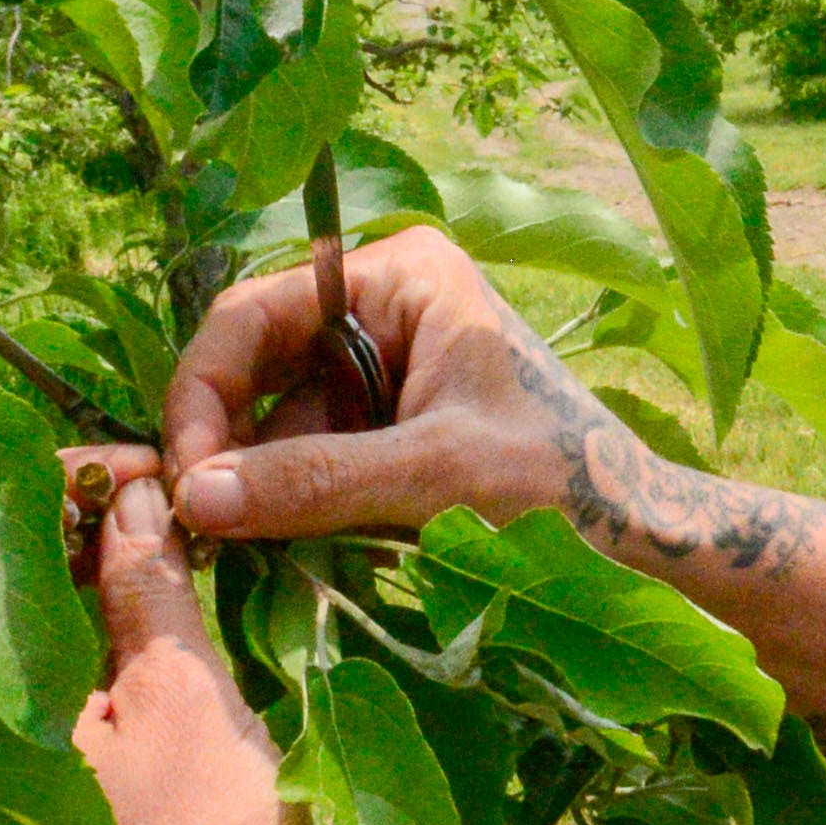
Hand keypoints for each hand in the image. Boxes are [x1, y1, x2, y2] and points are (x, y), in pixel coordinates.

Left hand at [47, 454, 329, 824]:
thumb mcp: (181, 690)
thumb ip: (145, 580)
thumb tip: (132, 498)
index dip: (52, 488)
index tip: (138, 470)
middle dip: (70, 535)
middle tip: (160, 501)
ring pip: (23, 654)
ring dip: (87, 592)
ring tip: (170, 548)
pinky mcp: (36, 823)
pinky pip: (50, 707)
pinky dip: (95, 656)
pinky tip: (159, 627)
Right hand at [159, 226, 627, 544]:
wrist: (642, 540)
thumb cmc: (562, 487)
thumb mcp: (433, 481)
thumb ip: (312, 482)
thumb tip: (192, 498)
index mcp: (402, 274)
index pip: (255, 313)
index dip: (204, 392)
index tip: (183, 478)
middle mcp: (384, 301)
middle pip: (257, 362)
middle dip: (227, 443)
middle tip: (199, 526)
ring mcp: (385, 360)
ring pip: (277, 416)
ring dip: (256, 482)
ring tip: (242, 549)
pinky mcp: (389, 419)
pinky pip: (309, 450)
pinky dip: (290, 498)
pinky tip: (283, 544)